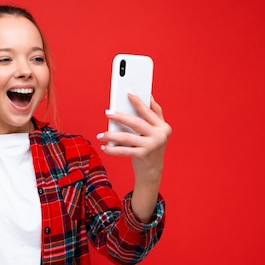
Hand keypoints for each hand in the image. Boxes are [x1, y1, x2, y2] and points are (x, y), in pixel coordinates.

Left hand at [98, 94, 171, 221]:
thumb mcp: (156, 131)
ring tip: (101, 135)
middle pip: (136, 122)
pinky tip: (105, 147)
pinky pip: (123, 151)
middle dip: (120, 116)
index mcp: (163, 127)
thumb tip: (148, 96)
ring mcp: (151, 146)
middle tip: (108, 112)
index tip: (128, 93)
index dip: (139, 102)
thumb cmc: (151, 147)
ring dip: (111, 136)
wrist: (152, 171)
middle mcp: (159, 136)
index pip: (150, 111)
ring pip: (127, 137)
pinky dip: (112, 149)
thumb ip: (154, 115)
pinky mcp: (143, 156)